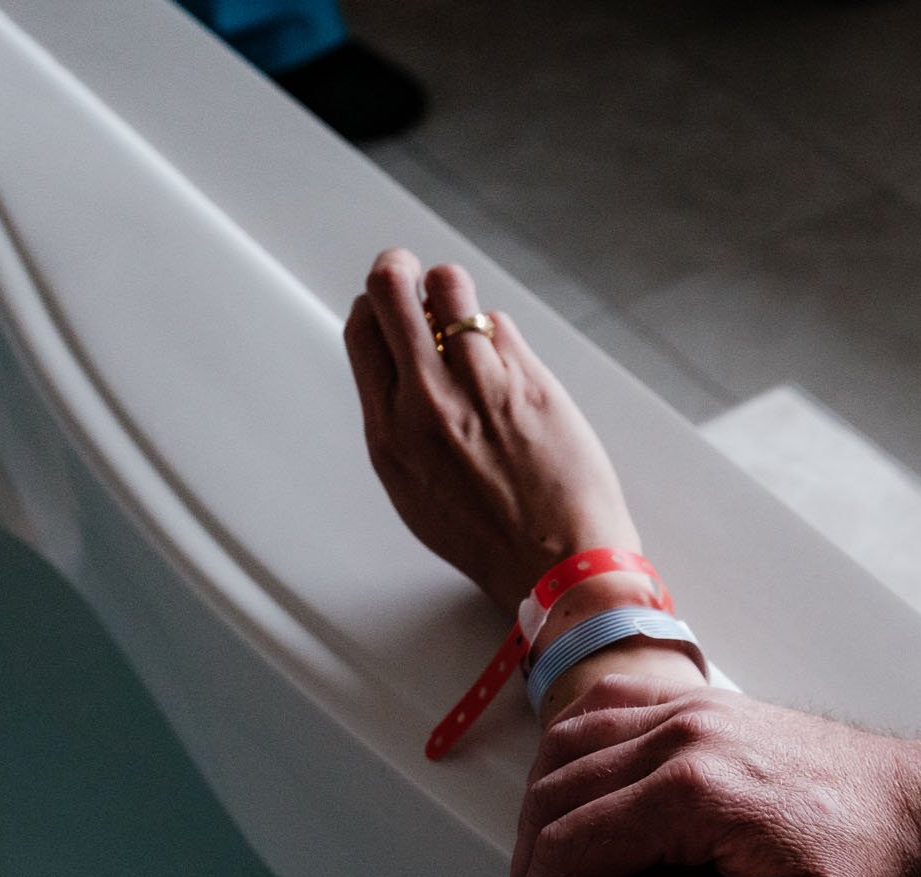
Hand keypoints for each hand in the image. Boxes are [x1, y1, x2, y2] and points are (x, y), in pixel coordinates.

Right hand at [343, 250, 638, 612]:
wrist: (558, 562)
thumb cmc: (491, 537)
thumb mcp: (413, 488)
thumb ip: (400, 425)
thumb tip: (400, 372)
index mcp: (390, 432)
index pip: (361, 332)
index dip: (373, 305)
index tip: (386, 303)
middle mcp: (427, 400)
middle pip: (393, 290)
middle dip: (399, 269)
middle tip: (411, 271)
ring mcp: (480, 383)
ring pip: (450, 288)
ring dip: (453, 291)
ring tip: (465, 314)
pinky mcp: (528, 378)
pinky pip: (499, 323)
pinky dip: (498, 334)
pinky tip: (507, 363)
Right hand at [507, 680, 920, 876]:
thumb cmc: (874, 869)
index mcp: (697, 793)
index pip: (571, 844)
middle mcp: (684, 736)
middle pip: (555, 793)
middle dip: (531, 865)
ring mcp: (692, 710)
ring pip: (568, 744)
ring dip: (540, 808)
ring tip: (549, 871)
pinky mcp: (704, 704)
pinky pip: (608, 709)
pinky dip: (571, 751)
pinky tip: (573, 796)